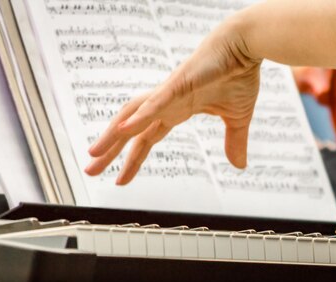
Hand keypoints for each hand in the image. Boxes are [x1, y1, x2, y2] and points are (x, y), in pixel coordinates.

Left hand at [85, 21, 261, 184]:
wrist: (245, 48)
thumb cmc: (238, 75)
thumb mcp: (237, 119)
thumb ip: (234, 142)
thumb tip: (239, 166)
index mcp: (177, 110)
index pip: (148, 138)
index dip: (133, 159)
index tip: (120, 179)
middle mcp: (166, 103)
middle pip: (131, 130)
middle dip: (110, 151)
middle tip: (90, 170)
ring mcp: (169, 92)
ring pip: (132, 114)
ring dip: (112, 134)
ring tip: (94, 153)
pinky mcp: (178, 84)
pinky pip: (154, 102)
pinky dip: (139, 116)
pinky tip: (123, 130)